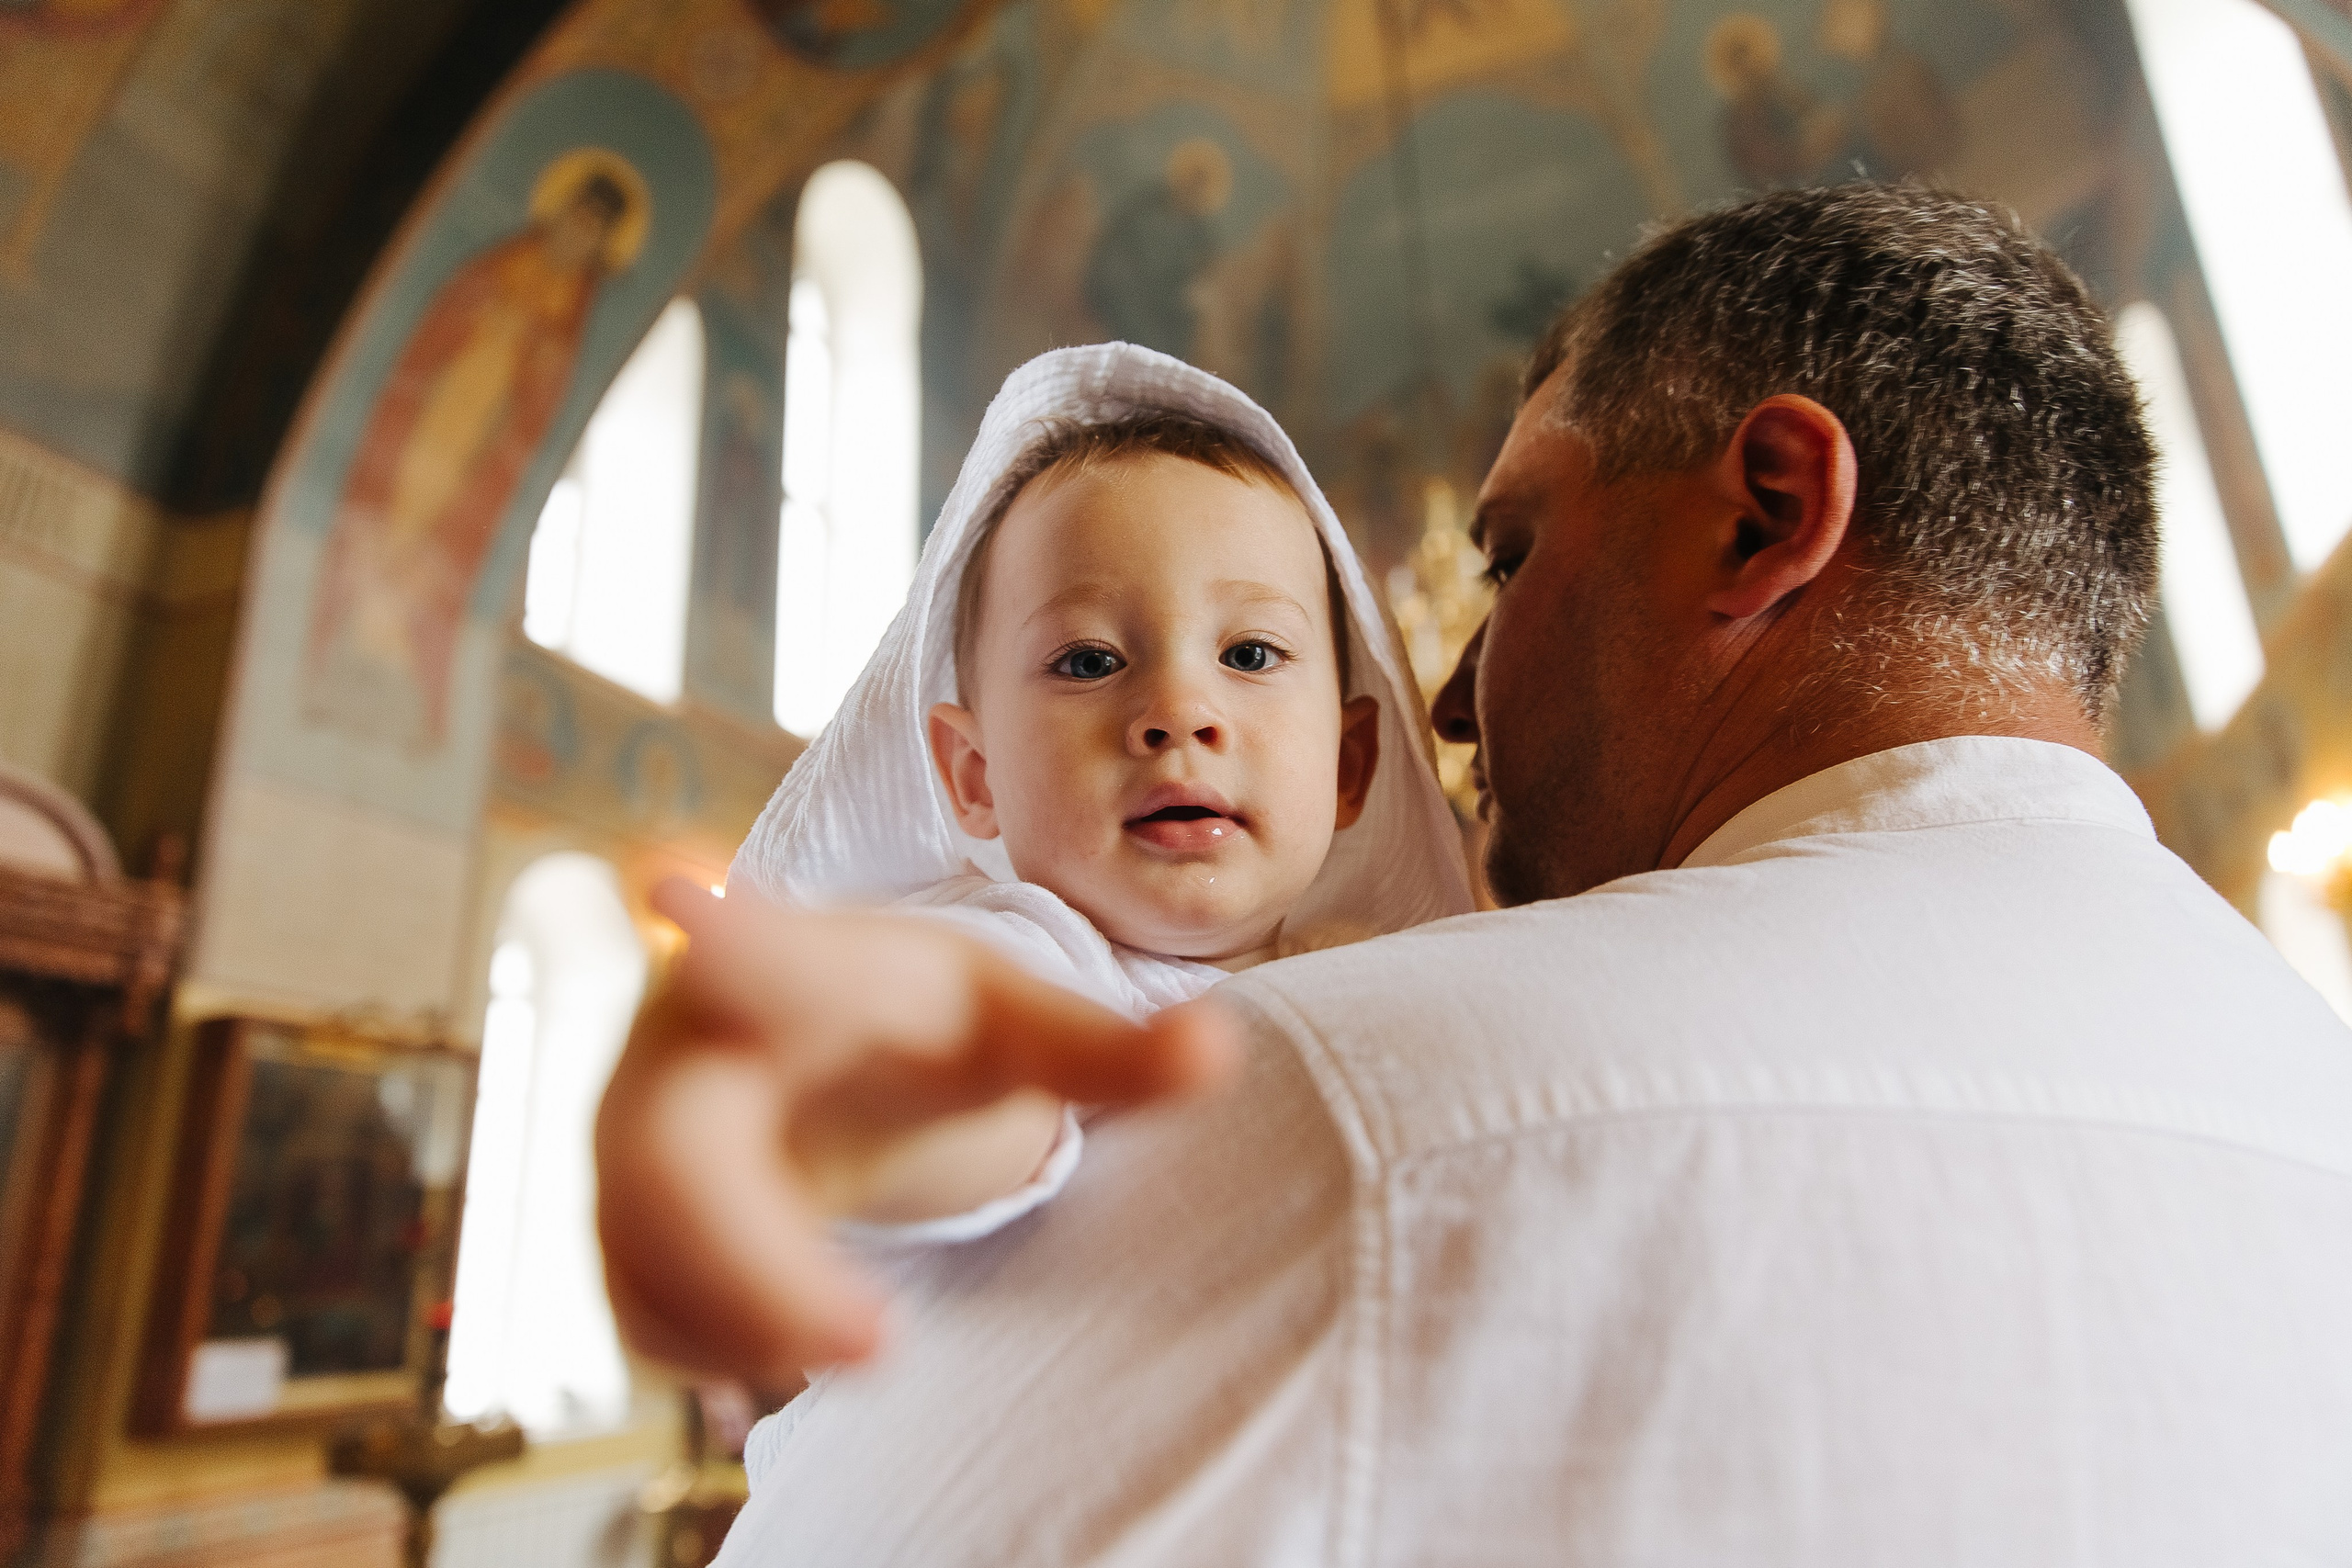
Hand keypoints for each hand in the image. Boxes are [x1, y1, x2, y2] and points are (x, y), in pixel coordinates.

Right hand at [595, 878, 1238, 1383]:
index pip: (762, 955)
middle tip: (880, 1344)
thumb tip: (1220, 1050)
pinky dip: (715, 1342)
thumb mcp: (1013, 1025)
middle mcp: (681, 1046)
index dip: (727, 934)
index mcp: (790, 970)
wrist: (806, 1053)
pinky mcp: (621, 1220)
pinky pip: (639, 1303)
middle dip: (756, 1265)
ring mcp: (629, 1137)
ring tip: (871, 1344)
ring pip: (643, 1251)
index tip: (674, 883)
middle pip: (673, 1163)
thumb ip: (1110, 1053)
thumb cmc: (911, 1022)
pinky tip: (794, 1349)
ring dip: (748, 1318)